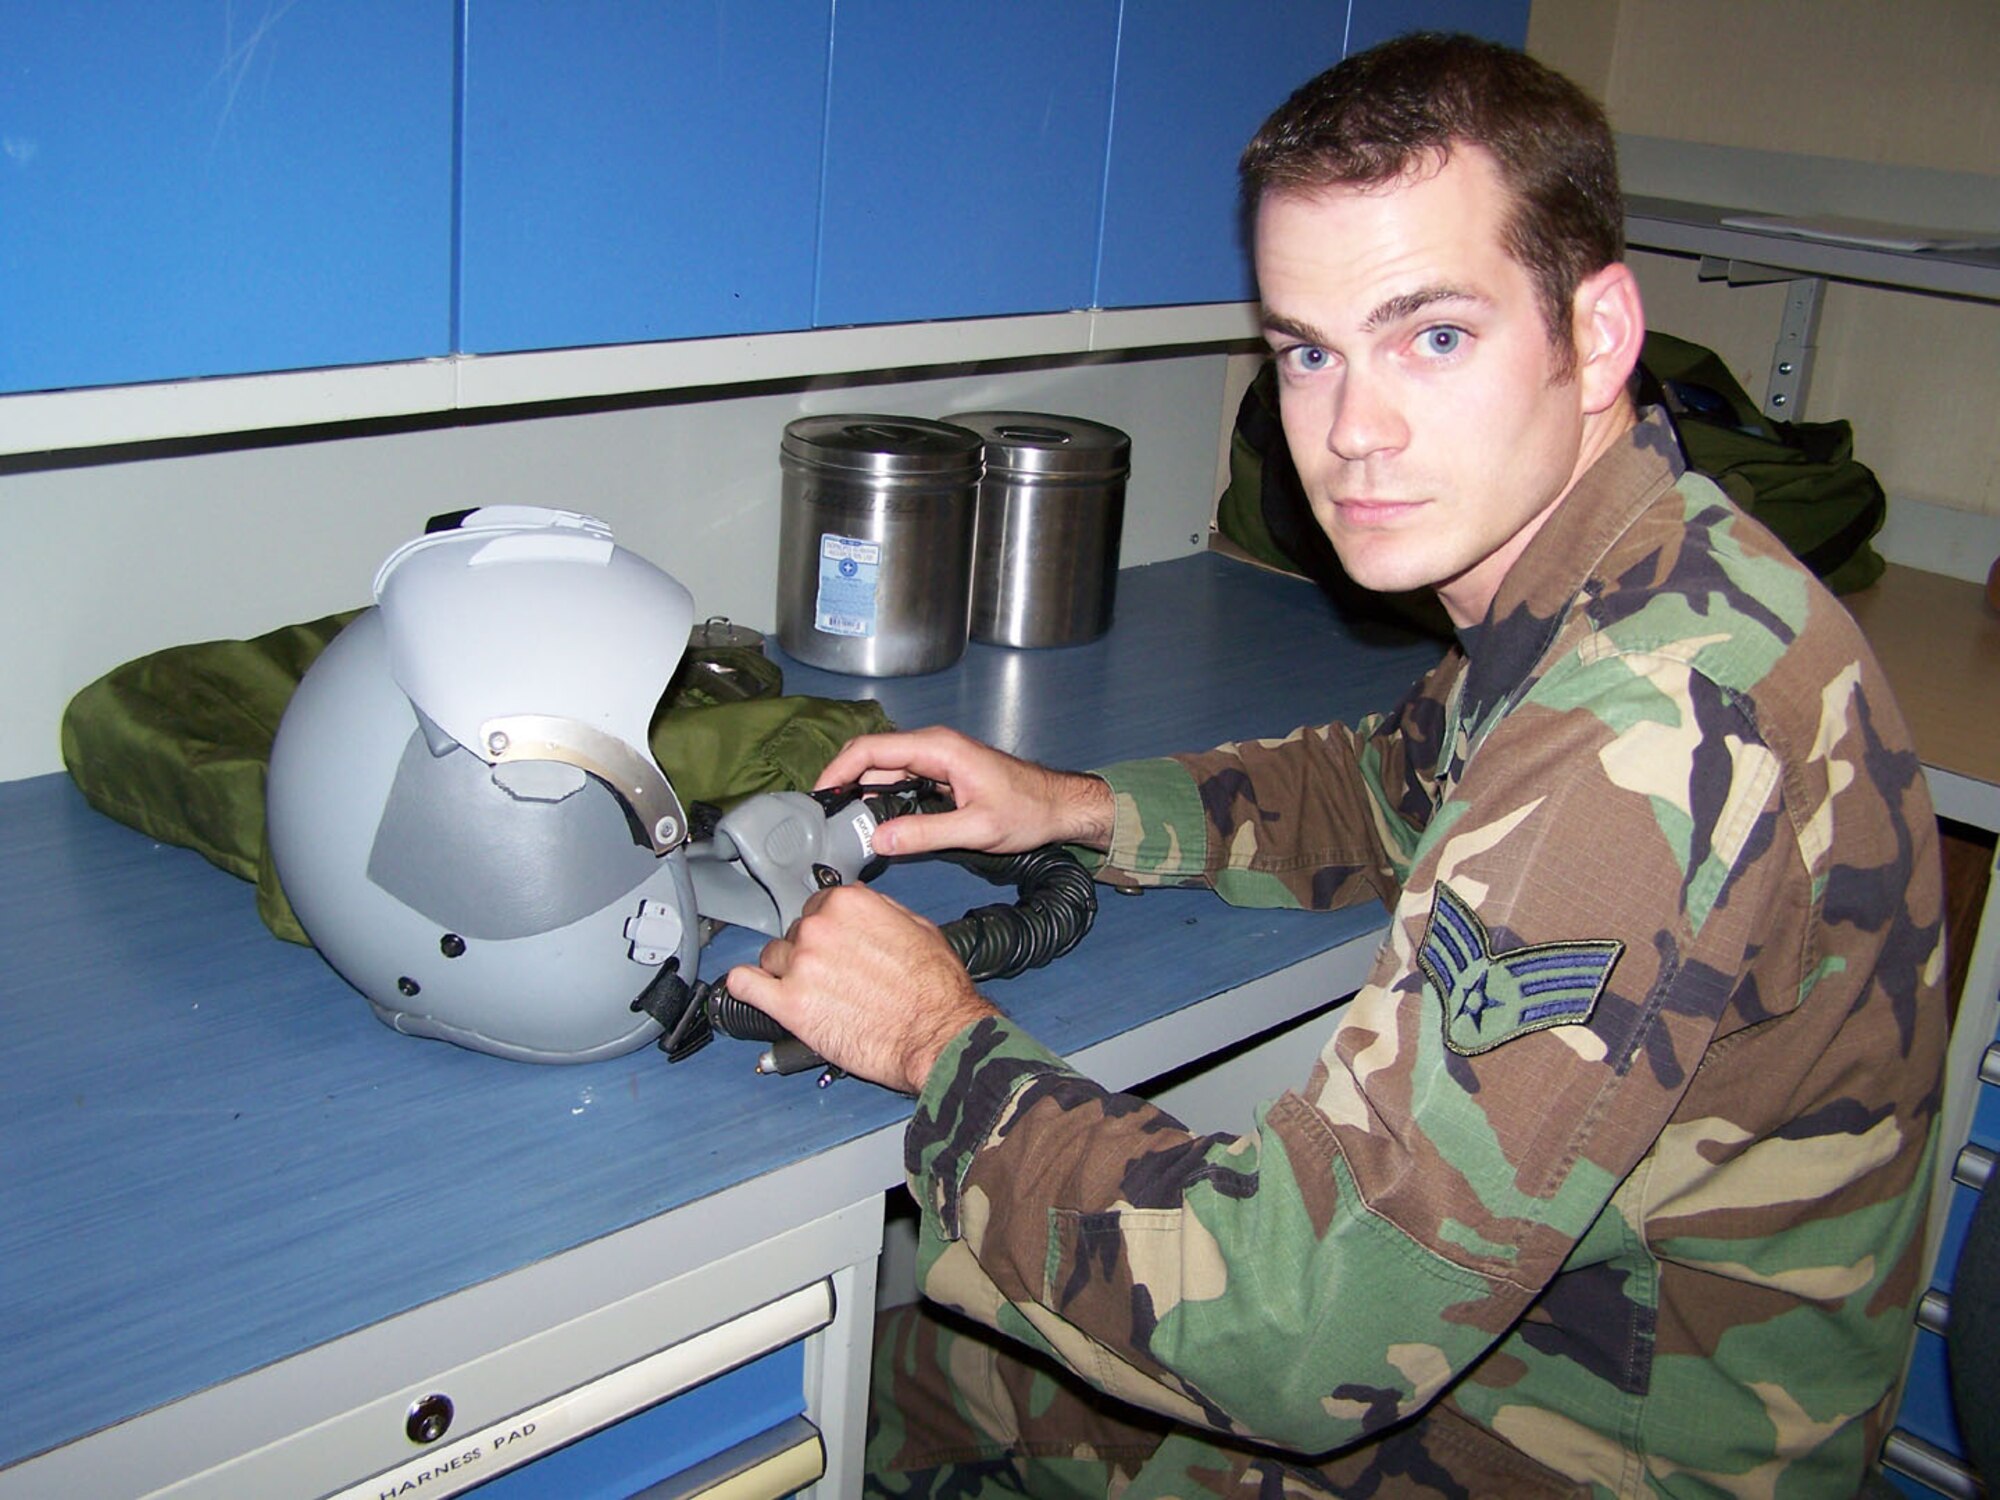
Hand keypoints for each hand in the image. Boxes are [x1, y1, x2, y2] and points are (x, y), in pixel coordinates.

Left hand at [725, 884, 998, 1093]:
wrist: (937, 1035)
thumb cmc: (936, 988)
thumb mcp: (919, 928)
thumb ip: (879, 909)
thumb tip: (859, 900)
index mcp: (848, 903)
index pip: (817, 905)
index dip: (827, 928)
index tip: (833, 945)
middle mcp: (818, 927)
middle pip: (794, 932)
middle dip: (809, 953)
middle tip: (833, 977)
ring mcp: (799, 965)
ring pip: (771, 958)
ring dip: (785, 973)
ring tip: (811, 993)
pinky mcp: (788, 1005)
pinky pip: (743, 985)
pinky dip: (746, 987)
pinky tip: (755, 991)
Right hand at [816, 726, 1112, 858]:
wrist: (1058, 805)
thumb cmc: (1027, 811)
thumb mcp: (976, 829)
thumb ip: (925, 834)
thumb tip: (878, 840)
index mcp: (938, 748)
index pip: (872, 749)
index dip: (839, 769)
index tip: (819, 795)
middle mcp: (932, 746)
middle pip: (872, 757)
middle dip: (844, 782)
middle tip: (823, 816)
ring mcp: (936, 759)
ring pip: (885, 770)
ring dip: (861, 792)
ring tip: (842, 823)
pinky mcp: (940, 774)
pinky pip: (901, 780)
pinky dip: (881, 797)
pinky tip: (872, 820)